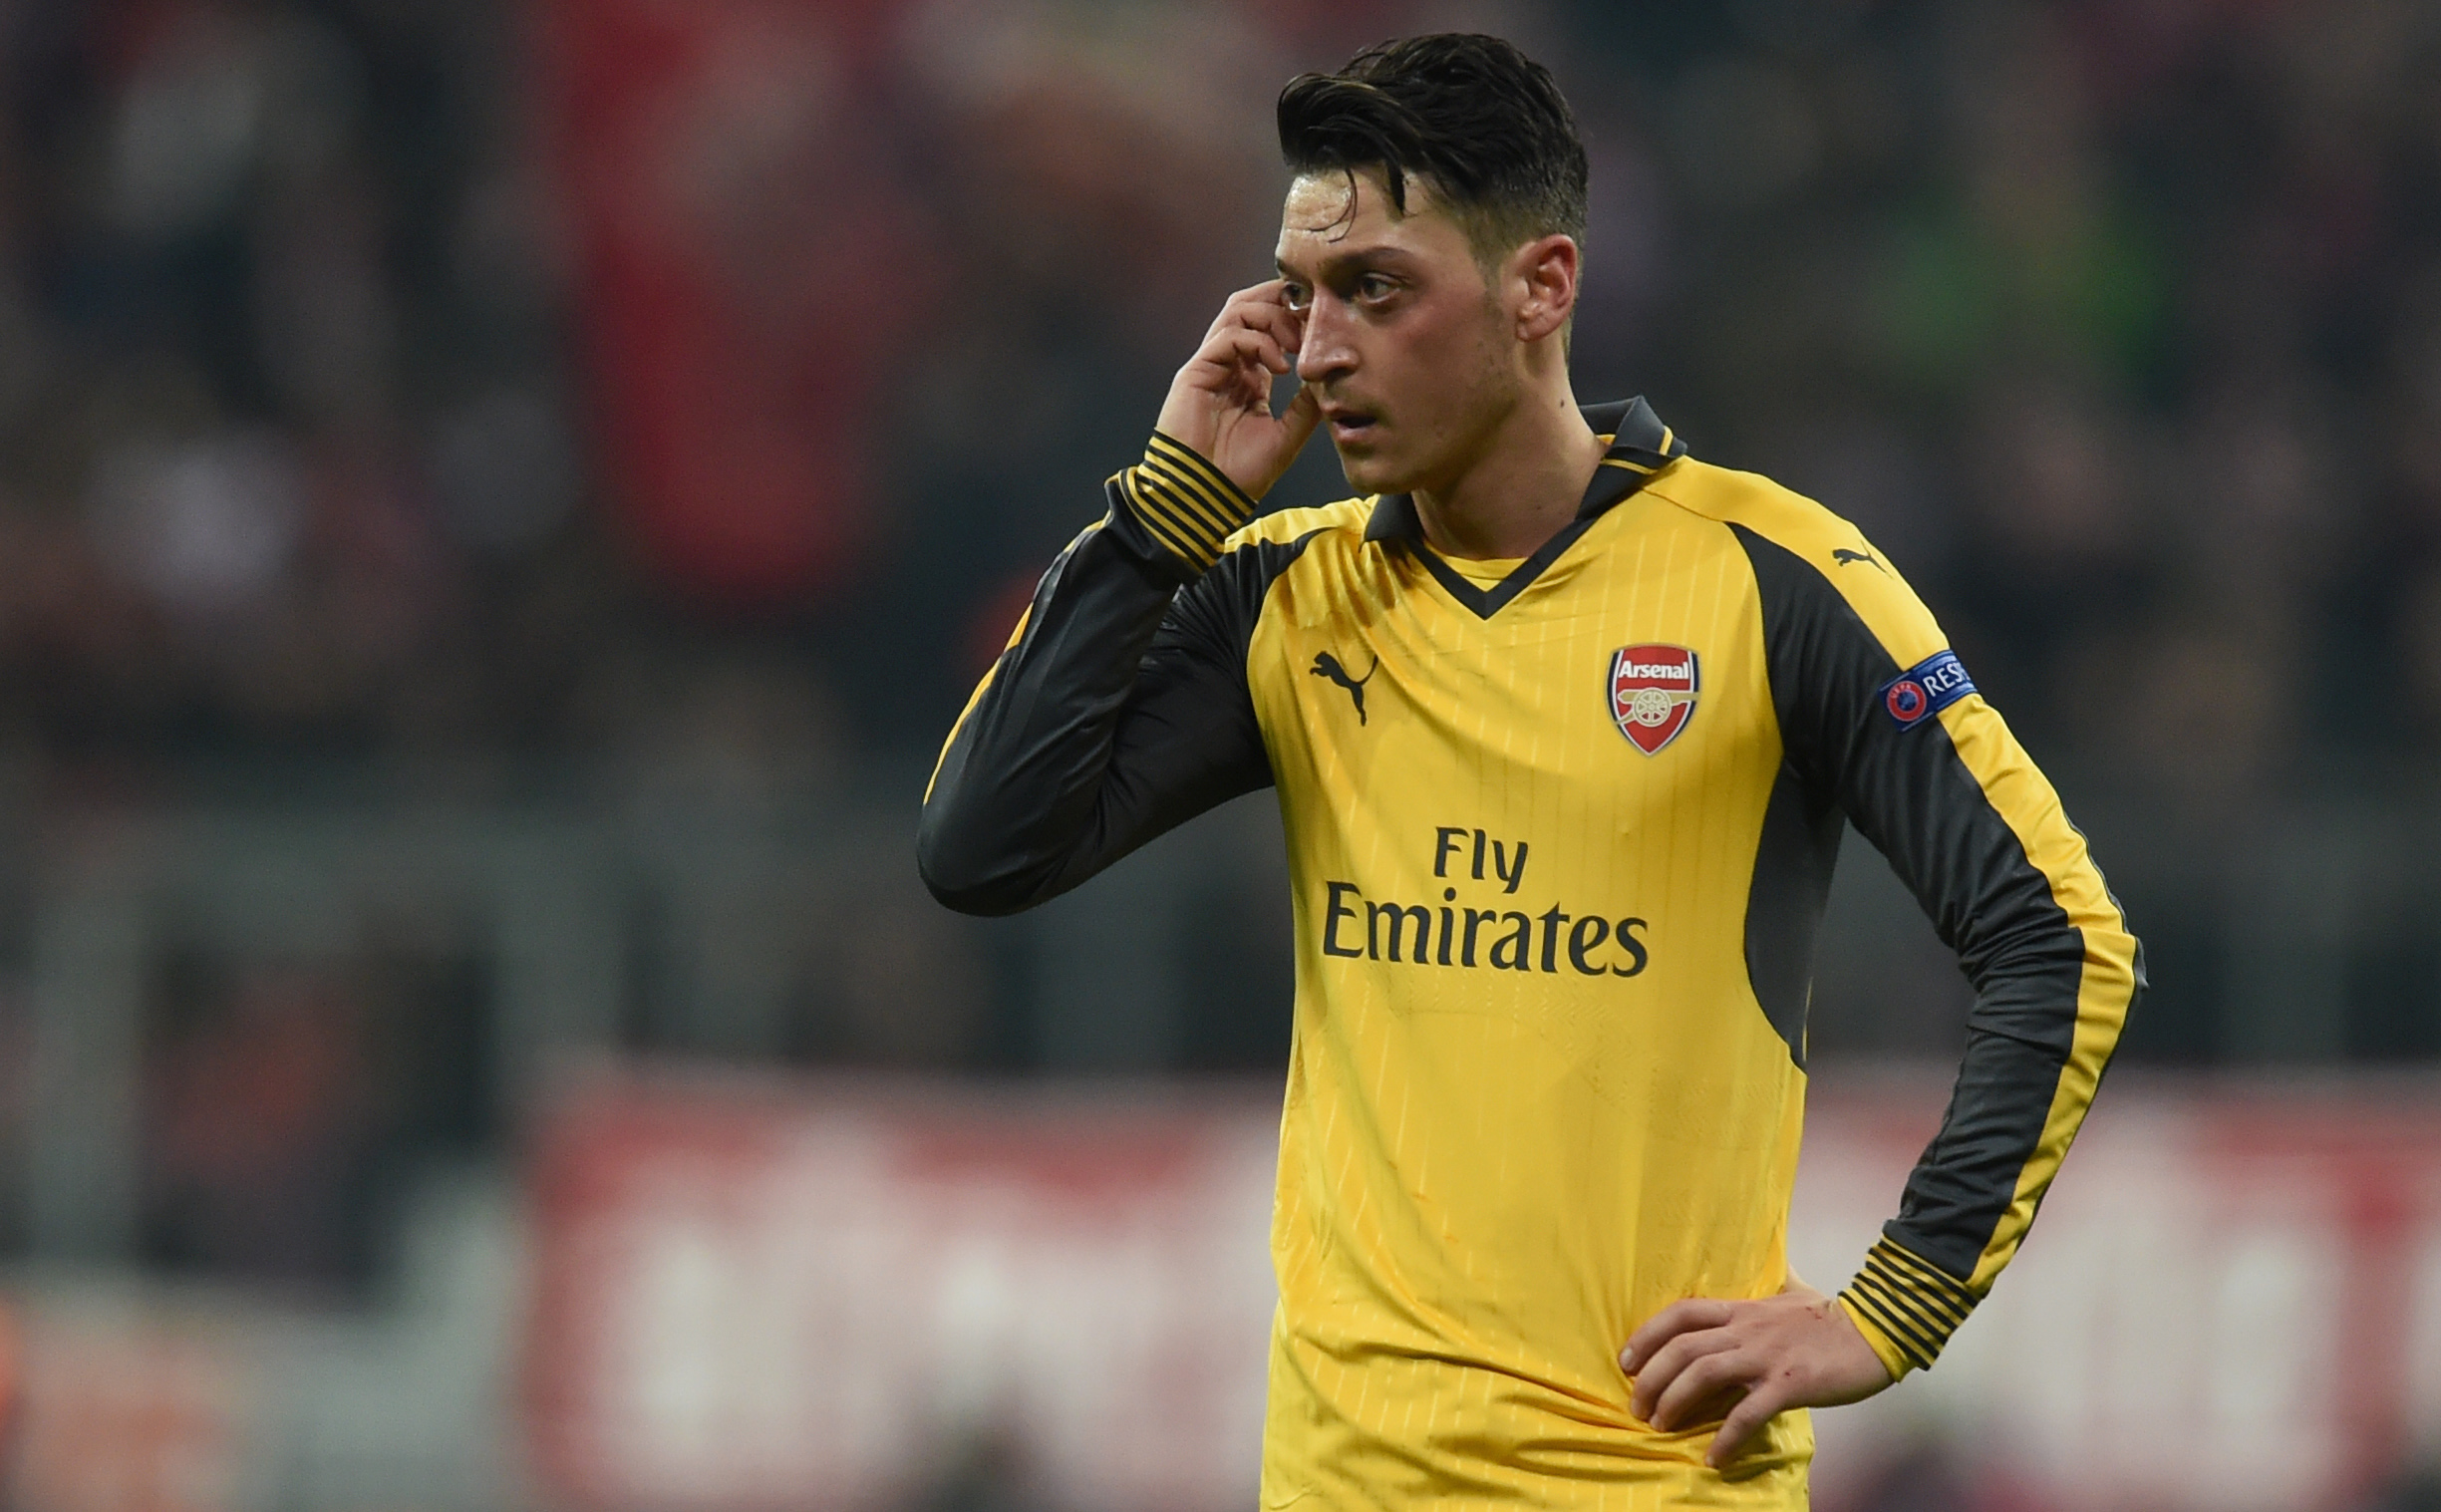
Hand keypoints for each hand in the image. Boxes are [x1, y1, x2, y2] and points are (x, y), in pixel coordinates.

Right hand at [1154, 280, 1320, 499]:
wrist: (1205, 495)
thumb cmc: (1239, 474)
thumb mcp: (1287, 436)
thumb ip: (1305, 406)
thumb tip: (1332, 379)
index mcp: (1249, 377)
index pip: (1269, 325)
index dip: (1295, 316)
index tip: (1325, 325)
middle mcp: (1229, 364)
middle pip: (1251, 305)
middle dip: (1283, 302)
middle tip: (1313, 319)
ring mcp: (1212, 364)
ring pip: (1238, 310)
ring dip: (1274, 317)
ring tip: (1298, 343)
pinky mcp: (1196, 371)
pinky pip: (1228, 336)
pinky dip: (1258, 341)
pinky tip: (1280, 366)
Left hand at [1619, 1279, 1894, 1468]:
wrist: (1875, 1331)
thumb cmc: (1830, 1317)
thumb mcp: (1791, 1293)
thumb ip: (1768, 1289)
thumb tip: (1769, 1274)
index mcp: (1741, 1310)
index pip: (1681, 1314)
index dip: (1647, 1335)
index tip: (1626, 1360)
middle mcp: (1746, 1330)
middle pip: (1682, 1348)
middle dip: (1651, 1378)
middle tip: (1636, 1406)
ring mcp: (1765, 1357)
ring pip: (1704, 1375)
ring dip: (1675, 1402)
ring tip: (1661, 1426)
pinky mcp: (1788, 1384)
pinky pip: (1747, 1414)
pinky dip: (1726, 1438)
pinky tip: (1714, 1457)